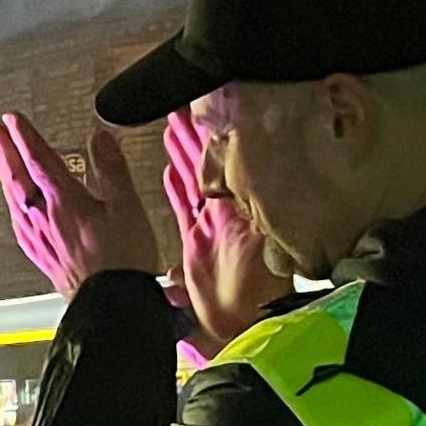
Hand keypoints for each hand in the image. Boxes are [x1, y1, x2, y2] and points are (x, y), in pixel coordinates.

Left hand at [0, 114, 161, 295]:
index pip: (38, 159)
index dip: (25, 136)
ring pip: (14, 199)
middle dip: (4, 151)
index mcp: (65, 200)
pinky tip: (13, 205)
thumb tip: (100, 138)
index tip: (12, 119)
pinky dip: (12, 204)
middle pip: (17, 177)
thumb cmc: (122, 260)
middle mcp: (44, 218)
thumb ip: (112, 168)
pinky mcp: (40, 256)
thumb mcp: (127, 205)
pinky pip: (18, 222)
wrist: (111, 305)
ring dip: (4, 174)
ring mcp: (39, 238)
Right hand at [161, 109, 283, 354]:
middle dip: (196, 131)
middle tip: (184, 102)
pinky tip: (169, 168)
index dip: (217, 132)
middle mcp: (223, 209)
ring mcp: (208, 223)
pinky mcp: (195, 241)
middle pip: (207, 160)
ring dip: (183, 151)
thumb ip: (248, 210)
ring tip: (173, 123)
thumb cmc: (255, 289)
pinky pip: (183, 205)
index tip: (209, 102)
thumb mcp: (257, 242)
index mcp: (238, 206)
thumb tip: (241, 178)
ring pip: (193, 177)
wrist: (242, 323)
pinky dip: (176, 186)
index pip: (227, 158)